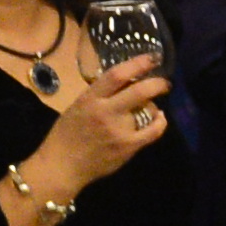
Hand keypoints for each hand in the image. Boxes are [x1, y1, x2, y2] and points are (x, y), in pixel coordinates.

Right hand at [33, 54, 170, 194]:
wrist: (61, 167)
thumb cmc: (65, 135)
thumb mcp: (77, 107)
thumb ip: (99, 96)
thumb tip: (125, 85)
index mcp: (89, 99)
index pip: (116, 75)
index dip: (137, 64)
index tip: (151, 58)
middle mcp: (105, 111)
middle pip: (140, 91)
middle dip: (157, 84)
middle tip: (164, 83)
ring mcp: (118, 130)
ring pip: (148, 111)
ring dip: (153, 107)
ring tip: (149, 110)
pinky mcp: (128, 146)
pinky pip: (154, 131)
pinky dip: (160, 123)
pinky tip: (159, 119)